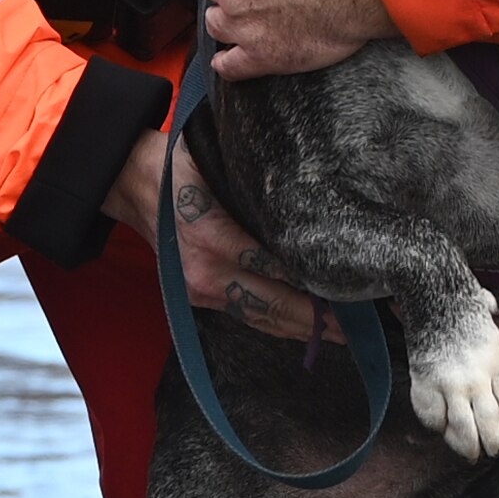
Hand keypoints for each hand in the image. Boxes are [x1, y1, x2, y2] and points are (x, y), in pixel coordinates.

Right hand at [107, 129, 336, 341]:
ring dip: (307, 329)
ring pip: (265, 320)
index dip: (320, 279)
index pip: (280, 267)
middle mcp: (208, 274)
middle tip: (366, 321)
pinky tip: (310, 328)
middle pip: (277, 304)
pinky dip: (281, 325)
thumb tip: (316, 200)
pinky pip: (249, 318)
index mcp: (214, 238)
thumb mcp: (220, 164)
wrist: (132, 184)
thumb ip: (261, 189)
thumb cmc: (181, 167)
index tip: (358, 282)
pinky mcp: (200, 299)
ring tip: (347, 332)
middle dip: (323, 317)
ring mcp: (202, 292)